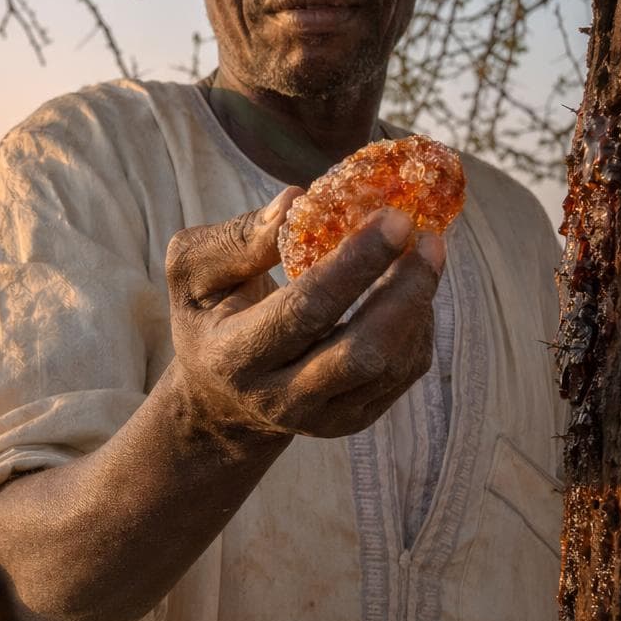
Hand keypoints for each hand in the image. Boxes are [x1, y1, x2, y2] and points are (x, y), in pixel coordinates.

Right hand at [166, 187, 444, 439]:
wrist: (216, 398)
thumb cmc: (206, 317)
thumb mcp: (193, 273)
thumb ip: (238, 240)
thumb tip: (298, 200)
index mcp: (233, 357)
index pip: (304, 312)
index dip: (354, 264)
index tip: (393, 218)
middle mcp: (279, 398)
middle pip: (361, 353)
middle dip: (405, 291)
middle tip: (428, 238)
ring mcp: (321, 417)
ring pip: (390, 365)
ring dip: (418, 304)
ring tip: (424, 253)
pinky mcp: (352, 419)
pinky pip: (403, 373)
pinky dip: (417, 325)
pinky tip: (410, 288)